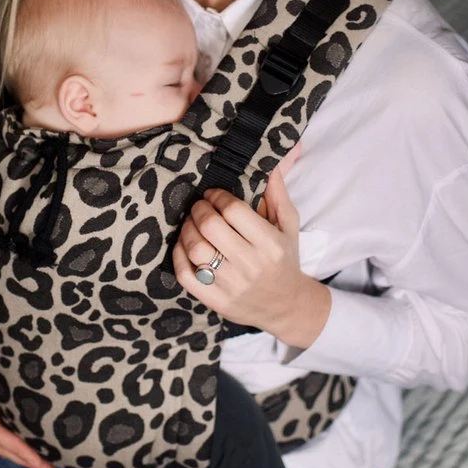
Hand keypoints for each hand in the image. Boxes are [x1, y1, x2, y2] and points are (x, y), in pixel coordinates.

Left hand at [172, 166, 330, 346]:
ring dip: (187, 229)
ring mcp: (231, 284)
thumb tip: (271, 161)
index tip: (213, 194)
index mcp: (270, 243)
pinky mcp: (215, 299)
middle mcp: (250, 264)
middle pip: (210, 226)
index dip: (218, 196)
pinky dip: (179, 254)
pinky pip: (185, 273)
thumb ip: (277, 193)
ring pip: (195, 248)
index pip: (233, 210)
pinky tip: (185, 245)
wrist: (286, 306)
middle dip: (199, 209)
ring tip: (192, 223)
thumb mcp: (289, 225)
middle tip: (200, 206)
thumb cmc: (285, 258)